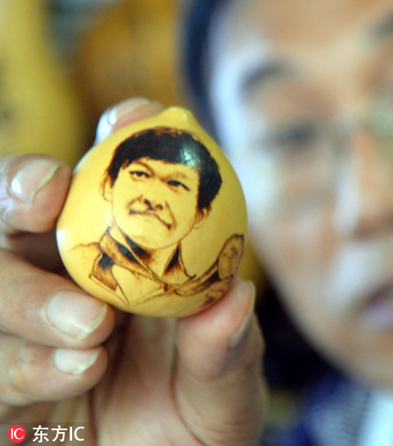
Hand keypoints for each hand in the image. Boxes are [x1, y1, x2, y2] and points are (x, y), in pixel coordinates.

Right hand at [0, 98, 265, 443]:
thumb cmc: (197, 430)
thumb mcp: (227, 398)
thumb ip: (227, 356)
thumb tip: (234, 299)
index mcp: (131, 257)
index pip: (115, 176)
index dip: (120, 135)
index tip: (132, 116)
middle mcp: (66, 277)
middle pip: (17, 208)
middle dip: (21, 187)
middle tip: (48, 198)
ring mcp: (20, 327)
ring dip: (28, 297)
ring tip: (92, 334)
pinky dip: (20, 360)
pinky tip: (72, 371)